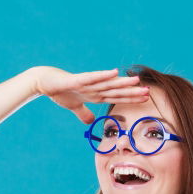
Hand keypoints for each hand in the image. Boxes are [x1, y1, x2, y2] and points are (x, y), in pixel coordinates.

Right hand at [30, 66, 148, 123]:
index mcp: (94, 94)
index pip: (116, 97)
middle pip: (116, 90)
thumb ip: (83, 113)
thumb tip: (91, 121)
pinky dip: (102, 76)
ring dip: (121, 83)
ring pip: (107, 83)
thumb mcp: (73, 106)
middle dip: (131, 91)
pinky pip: (91, 78)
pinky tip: (114, 72)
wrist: (44, 81)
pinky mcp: (76, 80)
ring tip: (137, 80)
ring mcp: (86, 83)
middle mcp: (94, 87)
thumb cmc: (59, 91)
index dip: (130, 98)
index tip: (145, 98)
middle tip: (148, 91)